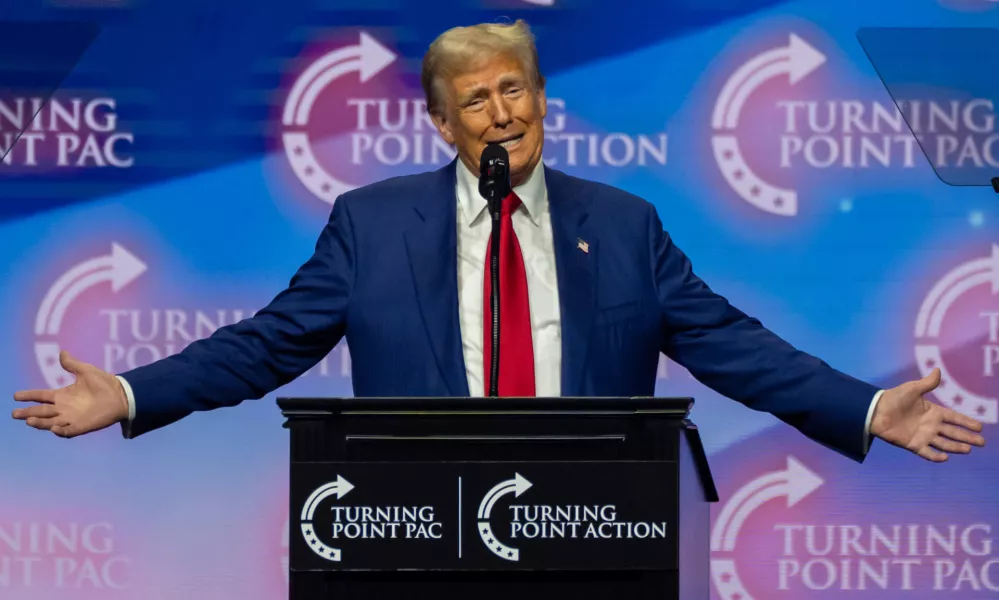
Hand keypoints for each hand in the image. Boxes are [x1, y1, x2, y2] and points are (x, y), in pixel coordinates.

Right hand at [12, 350, 128, 437]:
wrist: (122, 395)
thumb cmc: (104, 383)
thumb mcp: (86, 371)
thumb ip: (72, 364)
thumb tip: (62, 352)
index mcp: (63, 395)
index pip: (41, 396)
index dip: (29, 395)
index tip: (16, 396)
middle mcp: (64, 408)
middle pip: (41, 411)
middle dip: (28, 412)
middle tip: (14, 413)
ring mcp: (72, 418)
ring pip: (50, 422)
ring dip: (40, 423)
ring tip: (29, 420)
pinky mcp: (82, 426)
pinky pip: (68, 431)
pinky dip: (60, 431)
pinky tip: (53, 428)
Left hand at [871, 368, 984, 461]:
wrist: (875, 411)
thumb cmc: (893, 398)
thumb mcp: (912, 389)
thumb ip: (927, 383)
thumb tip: (938, 370)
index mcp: (933, 411)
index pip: (954, 418)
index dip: (966, 422)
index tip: (980, 427)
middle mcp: (930, 425)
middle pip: (953, 432)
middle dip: (967, 437)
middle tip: (982, 442)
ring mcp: (922, 436)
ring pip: (943, 443)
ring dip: (956, 447)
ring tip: (968, 449)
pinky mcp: (912, 444)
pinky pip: (926, 452)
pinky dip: (935, 456)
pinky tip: (945, 458)